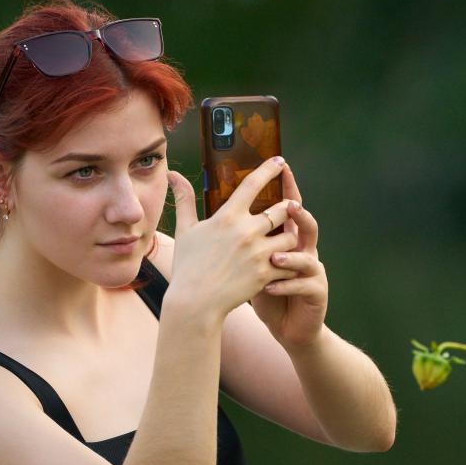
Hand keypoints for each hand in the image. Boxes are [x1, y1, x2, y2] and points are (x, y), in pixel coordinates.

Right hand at [166, 158, 298, 319]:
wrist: (195, 302)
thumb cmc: (188, 266)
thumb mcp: (185, 230)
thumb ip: (185, 199)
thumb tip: (173, 174)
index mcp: (228, 217)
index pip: (253, 184)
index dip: (270, 170)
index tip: (281, 162)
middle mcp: (246, 231)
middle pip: (283, 209)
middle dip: (289, 208)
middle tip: (289, 208)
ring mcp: (258, 253)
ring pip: (291, 237)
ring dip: (291, 237)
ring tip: (287, 240)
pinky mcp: (265, 274)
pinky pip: (290, 264)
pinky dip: (291, 263)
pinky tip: (287, 265)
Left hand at [251, 165, 328, 348]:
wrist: (287, 325)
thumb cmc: (266, 290)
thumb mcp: (249, 262)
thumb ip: (238, 237)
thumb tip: (213, 212)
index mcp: (289, 238)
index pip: (290, 208)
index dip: (288, 188)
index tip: (281, 168)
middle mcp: (305, 250)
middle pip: (307, 226)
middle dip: (299, 216)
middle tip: (288, 206)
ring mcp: (313, 270)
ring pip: (308, 256)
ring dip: (291, 255)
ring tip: (275, 255)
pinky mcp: (316, 292)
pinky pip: (303, 284)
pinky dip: (287, 284)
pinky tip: (270, 287)